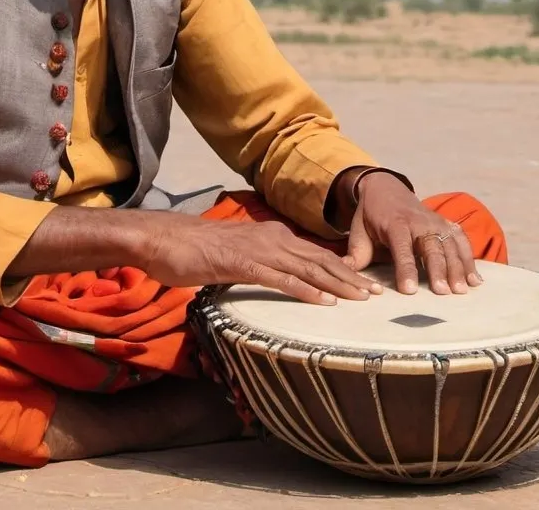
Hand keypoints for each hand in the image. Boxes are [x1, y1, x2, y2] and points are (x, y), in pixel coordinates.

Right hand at [139, 216, 383, 305]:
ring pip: (308, 268)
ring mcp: (258, 251)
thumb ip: (257, 264)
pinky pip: (281, 279)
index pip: (314, 253)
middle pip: (319, 259)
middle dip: (350, 278)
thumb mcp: (234, 256)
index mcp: (270, 236)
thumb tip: (273, 277)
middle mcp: (270, 239)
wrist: (162, 239)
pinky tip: (324, 303)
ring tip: (361, 300)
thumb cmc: (192, 250)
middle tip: (376, 295)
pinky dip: (306, 291)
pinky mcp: (243, 265)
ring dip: (337, 285)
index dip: (342, 268)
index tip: (365, 284)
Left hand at [341, 173, 481, 295]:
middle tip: (443, 293)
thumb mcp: (358, 231)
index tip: (409, 291)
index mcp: (395, 223)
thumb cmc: (370, 216)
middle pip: (431, 247)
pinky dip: (470, 258)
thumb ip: (356, 253)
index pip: (401, 248)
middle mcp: (419, 221)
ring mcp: (435, 221)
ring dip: (458, 267)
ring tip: (462, 290)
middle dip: (438, 270)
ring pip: (450, 244)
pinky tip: (476, 279)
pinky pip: (462, 240)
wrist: (385, 188)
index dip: (405, 269)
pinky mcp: (446, 224)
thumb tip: (345, 274)